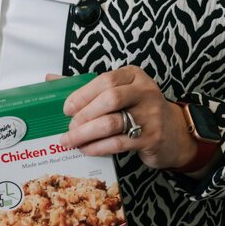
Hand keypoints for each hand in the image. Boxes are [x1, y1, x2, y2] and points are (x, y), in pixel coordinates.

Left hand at [58, 65, 198, 170]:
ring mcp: (151, 115)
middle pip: (109, 99)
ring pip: (112, 123)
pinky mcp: (152, 137)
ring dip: (86, 133)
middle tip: (68, 127)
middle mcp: (145, 91)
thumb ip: (87, 87)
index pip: (105, 80)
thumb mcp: (120, 93)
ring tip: (71, 140)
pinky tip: (86, 149)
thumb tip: (51, 79)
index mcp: (134, 76)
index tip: (66, 108)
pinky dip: (98, 146)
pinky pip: (119, 142)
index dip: (82, 94)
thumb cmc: (138, 110)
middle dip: (84, 115)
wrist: (173, 133)